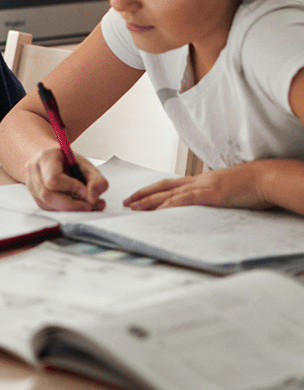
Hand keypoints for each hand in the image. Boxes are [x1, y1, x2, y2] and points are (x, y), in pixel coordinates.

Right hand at [24, 148, 107, 211]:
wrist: (55, 161)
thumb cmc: (71, 163)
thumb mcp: (88, 167)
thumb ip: (97, 182)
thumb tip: (91, 199)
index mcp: (46, 157)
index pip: (53, 179)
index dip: (71, 188)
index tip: (85, 191)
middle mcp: (33, 170)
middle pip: (47, 195)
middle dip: (71, 204)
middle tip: (89, 205)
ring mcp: (31, 185)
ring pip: (48, 205)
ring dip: (69, 209)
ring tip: (85, 205)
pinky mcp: (35, 197)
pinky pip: (49, 209)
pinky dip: (65, 211)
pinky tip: (74, 205)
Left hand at [126, 163, 273, 210]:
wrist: (263, 178)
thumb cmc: (248, 186)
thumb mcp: (224, 192)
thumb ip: (211, 197)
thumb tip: (205, 206)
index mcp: (199, 181)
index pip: (168, 184)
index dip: (151, 190)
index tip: (137, 197)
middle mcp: (196, 181)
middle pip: (162, 187)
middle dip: (142, 195)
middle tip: (126, 203)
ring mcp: (203, 187)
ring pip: (169, 194)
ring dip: (150, 202)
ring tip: (134, 209)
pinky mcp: (211, 194)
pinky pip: (186, 200)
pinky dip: (170, 206)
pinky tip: (159, 211)